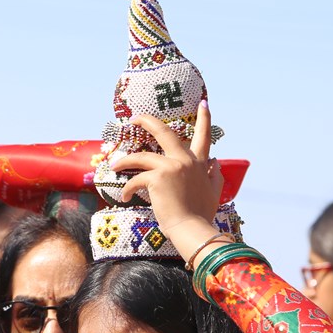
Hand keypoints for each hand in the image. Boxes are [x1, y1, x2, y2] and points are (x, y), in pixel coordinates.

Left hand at [113, 101, 224, 256]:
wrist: (192, 229)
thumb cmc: (201, 216)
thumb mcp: (214, 193)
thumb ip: (215, 176)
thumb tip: (217, 163)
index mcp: (199, 164)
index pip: (204, 137)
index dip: (204, 119)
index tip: (203, 103)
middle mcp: (185, 161)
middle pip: (164, 132)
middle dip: (146, 121)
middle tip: (134, 118)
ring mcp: (171, 167)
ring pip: (141, 156)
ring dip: (125, 160)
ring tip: (115, 165)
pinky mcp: (156, 178)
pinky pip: (136, 179)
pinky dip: (128, 188)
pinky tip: (125, 197)